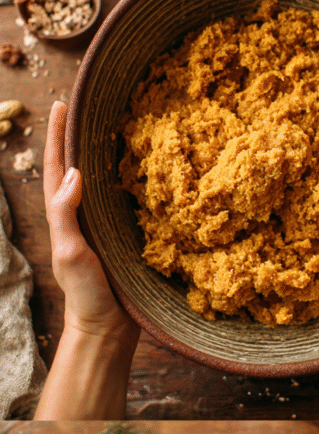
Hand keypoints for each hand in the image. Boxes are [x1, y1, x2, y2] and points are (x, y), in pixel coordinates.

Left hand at [35, 101, 139, 418]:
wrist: (109, 330)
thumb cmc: (87, 294)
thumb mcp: (70, 253)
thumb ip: (65, 214)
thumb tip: (73, 173)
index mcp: (64, 216)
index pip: (58, 166)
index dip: (58, 135)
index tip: (64, 104)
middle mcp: (82, 217)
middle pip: (79, 167)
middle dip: (81, 136)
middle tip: (92, 105)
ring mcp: (103, 228)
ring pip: (103, 182)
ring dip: (106, 155)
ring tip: (117, 128)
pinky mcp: (123, 240)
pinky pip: (125, 203)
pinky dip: (130, 182)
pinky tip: (144, 172)